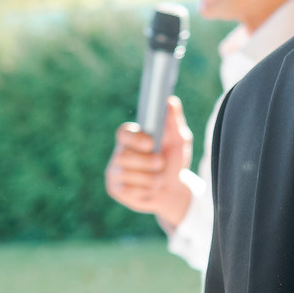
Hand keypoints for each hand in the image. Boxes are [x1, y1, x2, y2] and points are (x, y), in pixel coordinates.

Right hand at [103, 97, 194, 228]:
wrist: (173, 190)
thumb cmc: (174, 162)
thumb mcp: (179, 141)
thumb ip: (173, 121)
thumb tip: (169, 101)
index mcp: (132, 137)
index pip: (123, 132)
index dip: (135, 138)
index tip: (151, 143)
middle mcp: (119, 152)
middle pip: (124, 155)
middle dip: (148, 163)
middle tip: (161, 164)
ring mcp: (114, 171)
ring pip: (127, 174)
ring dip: (150, 178)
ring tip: (159, 179)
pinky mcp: (114, 189)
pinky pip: (127, 190)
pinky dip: (144, 191)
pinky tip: (149, 190)